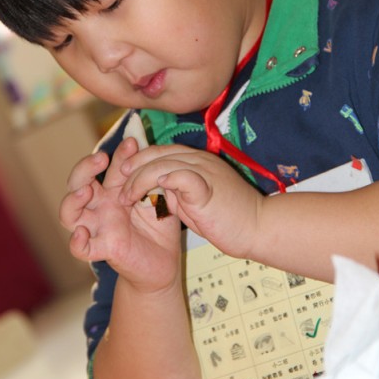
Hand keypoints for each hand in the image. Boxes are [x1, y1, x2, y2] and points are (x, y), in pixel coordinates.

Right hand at [59, 138, 181, 292]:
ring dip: (72, 200)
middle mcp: (100, 205)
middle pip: (78, 182)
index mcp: (114, 189)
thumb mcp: (160, 196)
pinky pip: (80, 248)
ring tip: (85, 192)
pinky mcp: (103, 248)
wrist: (164, 263)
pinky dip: (76, 242)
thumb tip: (154, 148)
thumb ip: (153, 176)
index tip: (133, 142)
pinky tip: (81, 233)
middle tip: (101, 158)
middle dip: (85, 168)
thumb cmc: (159, 225)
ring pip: (69, 213)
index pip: (107, 167)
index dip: (118, 154)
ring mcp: (98, 227)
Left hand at [120, 144, 259, 258]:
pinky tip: (152, 190)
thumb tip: (158, 187)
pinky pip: (182, 176)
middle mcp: (199, 160)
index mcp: (197, 160)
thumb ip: (178, 190)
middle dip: (133, 168)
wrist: (259, 227)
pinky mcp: (208, 186)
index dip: (139, 161)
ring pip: (163, 164)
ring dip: (139, 180)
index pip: (161, 152)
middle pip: (157, 154)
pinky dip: (165, 180)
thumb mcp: (196, 200)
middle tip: (118, 185)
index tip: (123, 175)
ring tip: (127, 197)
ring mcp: (204, 170)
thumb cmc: (229, 217)